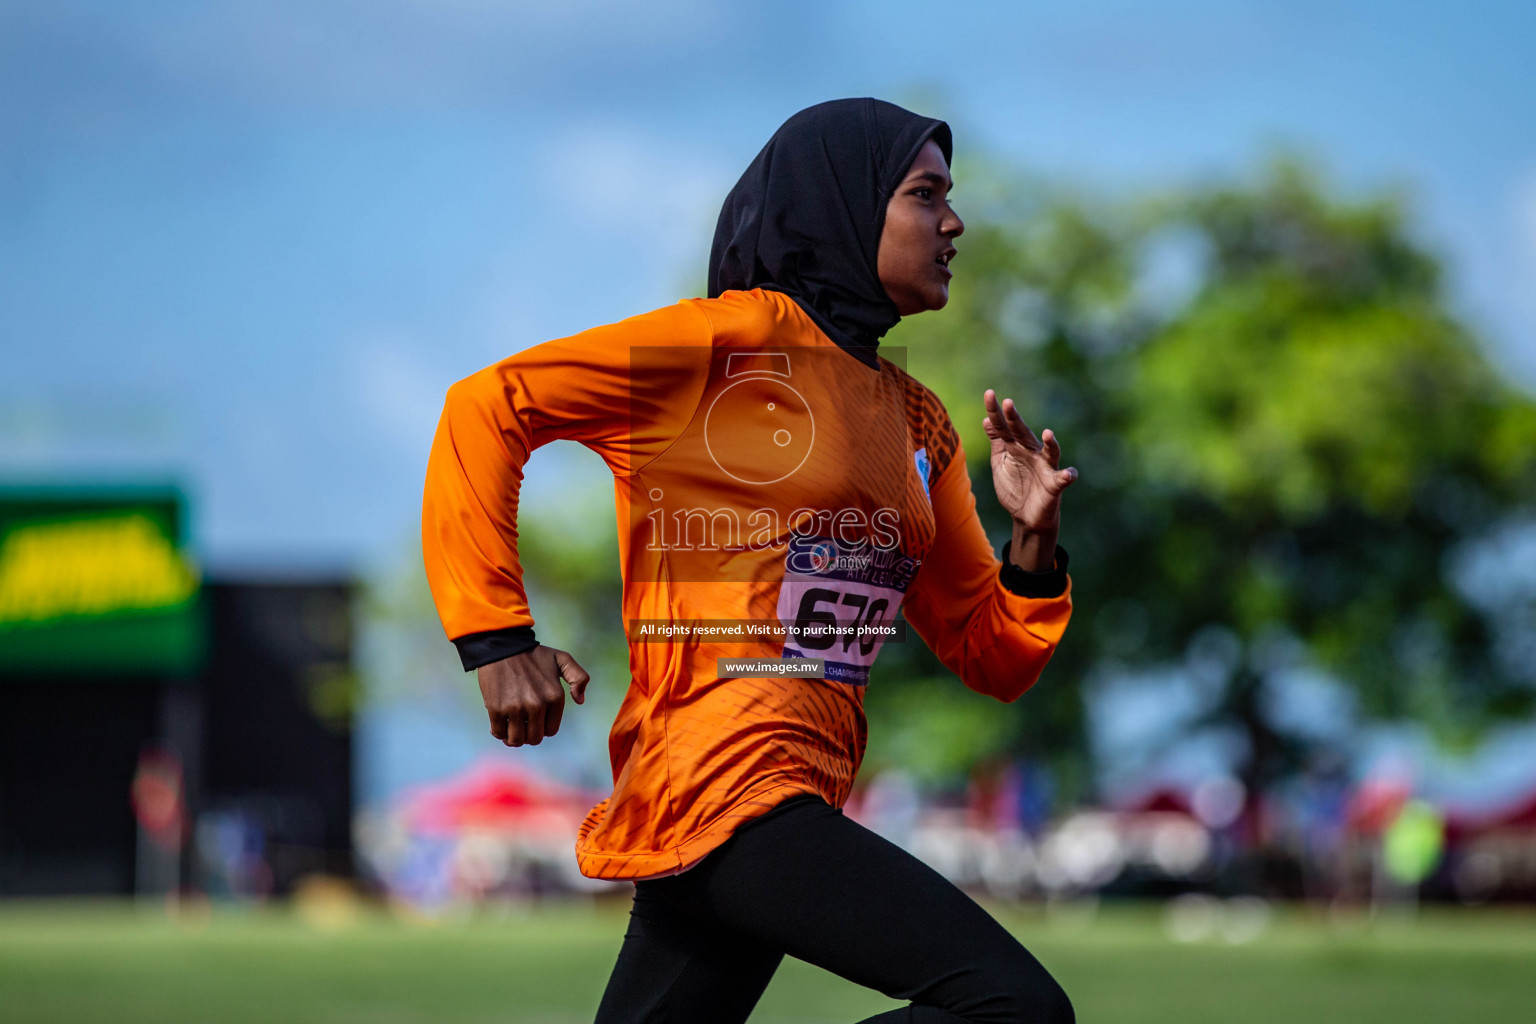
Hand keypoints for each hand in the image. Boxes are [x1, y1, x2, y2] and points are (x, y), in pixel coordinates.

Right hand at [477, 646, 589, 746]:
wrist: (502, 645)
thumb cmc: (533, 654)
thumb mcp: (562, 659)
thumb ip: (578, 677)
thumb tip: (579, 701)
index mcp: (555, 697)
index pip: (551, 731)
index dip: (543, 728)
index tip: (535, 720)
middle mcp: (537, 705)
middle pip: (534, 739)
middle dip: (528, 735)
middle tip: (522, 725)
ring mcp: (516, 708)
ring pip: (516, 740)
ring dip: (513, 738)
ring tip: (510, 728)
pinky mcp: (496, 708)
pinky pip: (498, 733)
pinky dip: (498, 732)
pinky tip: (499, 723)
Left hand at [982, 389, 1077, 567]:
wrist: (1026, 517)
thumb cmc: (1015, 486)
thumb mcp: (1000, 462)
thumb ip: (997, 442)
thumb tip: (986, 420)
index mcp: (1015, 447)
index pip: (1003, 427)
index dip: (995, 412)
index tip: (988, 394)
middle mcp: (1031, 452)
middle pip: (1023, 433)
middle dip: (1016, 419)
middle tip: (1007, 403)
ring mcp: (1045, 467)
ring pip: (1049, 452)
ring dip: (1049, 443)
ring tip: (1047, 433)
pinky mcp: (1054, 485)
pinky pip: (1063, 479)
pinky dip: (1068, 476)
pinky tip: (1069, 474)